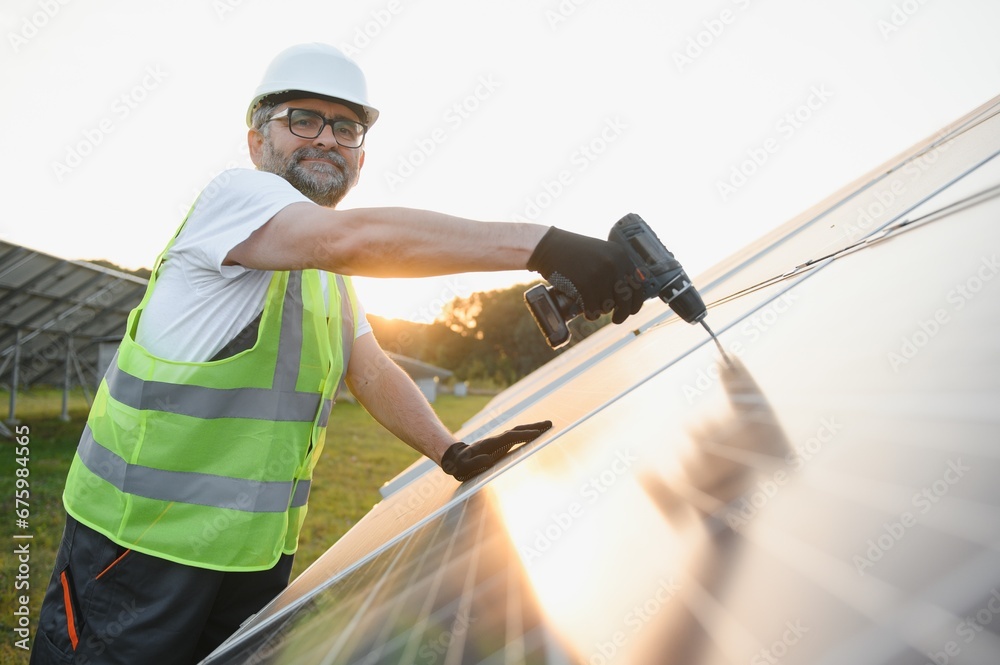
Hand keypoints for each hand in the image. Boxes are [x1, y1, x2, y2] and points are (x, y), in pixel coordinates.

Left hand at [441, 421, 552, 480]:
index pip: (509, 437)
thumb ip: (473, 463)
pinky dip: (527, 434)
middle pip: (517, 430)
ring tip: (547, 426)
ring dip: (532, 428)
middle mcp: (496, 439)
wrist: (455, 459)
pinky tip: (535, 435)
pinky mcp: (501, 445)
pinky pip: (516, 438)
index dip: (523, 435)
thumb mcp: (463, 466)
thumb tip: (488, 460)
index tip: (537, 433)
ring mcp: (499, 441)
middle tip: (550, 423)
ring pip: (517, 432)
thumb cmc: (460, 465)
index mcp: (490, 444)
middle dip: (533, 427)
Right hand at [527, 227, 643, 322]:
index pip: (637, 285)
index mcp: (620, 255)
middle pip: (626, 299)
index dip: (636, 301)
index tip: (631, 309)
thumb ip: (617, 267)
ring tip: (592, 306)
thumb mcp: (602, 252)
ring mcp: (600, 274)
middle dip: (623, 313)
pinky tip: (587, 312)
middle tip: (617, 319)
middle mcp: (614, 264)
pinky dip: (591, 314)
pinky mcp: (585, 285)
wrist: (548, 247)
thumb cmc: (574, 252)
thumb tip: (635, 288)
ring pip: (608, 305)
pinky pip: (593, 309)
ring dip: (601, 310)